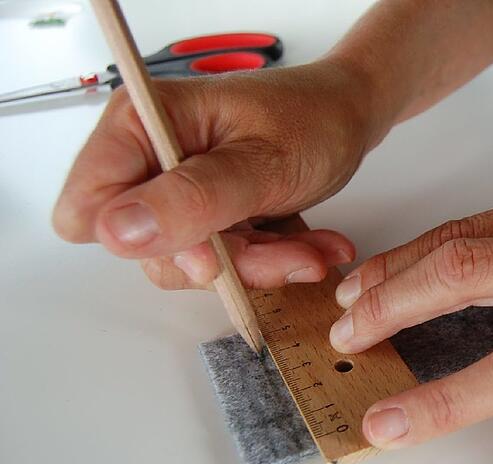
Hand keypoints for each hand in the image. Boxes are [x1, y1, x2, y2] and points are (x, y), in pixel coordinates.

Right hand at [52, 60, 383, 288]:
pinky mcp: (207, 216)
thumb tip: (120, 231)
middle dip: (221, 259)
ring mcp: (178, 191)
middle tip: (280, 251)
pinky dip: (269, 258)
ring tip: (309, 249)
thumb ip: (195, 198)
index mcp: (143, 124)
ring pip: (191, 262)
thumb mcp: (263, 162)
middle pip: (146, 246)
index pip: (89, 208)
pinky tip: (310, 245)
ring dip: (256, 264)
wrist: (349, 117)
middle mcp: (151, 159)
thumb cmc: (312, 118)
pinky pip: (223, 261)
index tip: (210, 247)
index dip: (141, 239)